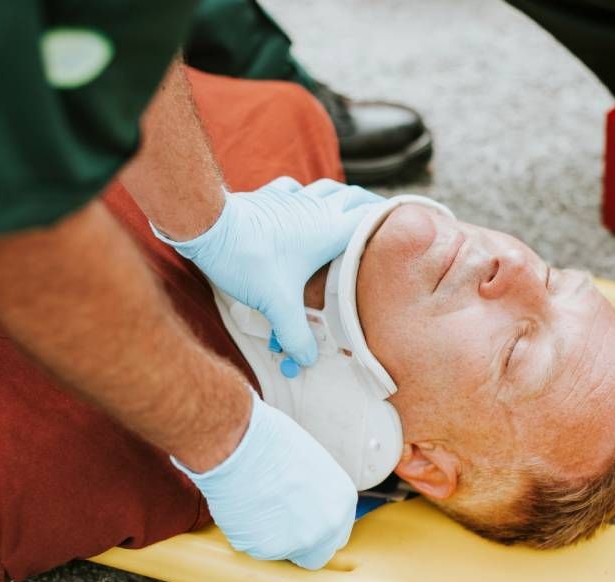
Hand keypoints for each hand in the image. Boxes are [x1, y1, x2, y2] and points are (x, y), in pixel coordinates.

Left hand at [153, 177, 383, 364]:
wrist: (209, 226)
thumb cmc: (248, 258)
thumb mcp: (275, 304)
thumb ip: (294, 334)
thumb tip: (306, 360)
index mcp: (329, 229)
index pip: (371, 218)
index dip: (390, 221)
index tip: (405, 225)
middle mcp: (317, 208)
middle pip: (354, 197)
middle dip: (369, 207)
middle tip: (378, 219)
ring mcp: (293, 198)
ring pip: (327, 188)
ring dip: (339, 196)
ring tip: (346, 208)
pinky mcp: (269, 196)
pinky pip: (293, 189)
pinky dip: (302, 194)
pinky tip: (299, 202)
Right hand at [172, 391, 357, 568]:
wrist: (238, 446)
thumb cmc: (270, 442)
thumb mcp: (311, 464)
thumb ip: (317, 493)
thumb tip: (306, 502)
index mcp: (342, 502)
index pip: (335, 535)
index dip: (315, 529)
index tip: (299, 521)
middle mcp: (327, 527)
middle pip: (316, 555)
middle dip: (298, 545)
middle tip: (276, 523)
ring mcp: (298, 542)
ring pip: (281, 552)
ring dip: (269, 537)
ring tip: (254, 503)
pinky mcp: (266, 550)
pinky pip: (255, 548)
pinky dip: (247, 534)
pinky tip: (242, 508)